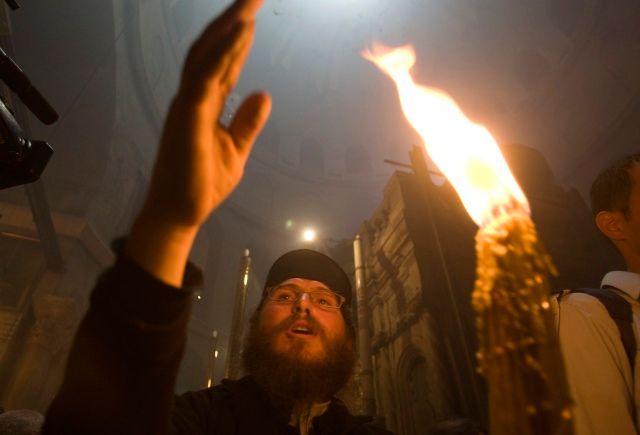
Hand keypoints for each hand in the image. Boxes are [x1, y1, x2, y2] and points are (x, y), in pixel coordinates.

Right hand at [126, 0, 270, 285]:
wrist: (181, 212)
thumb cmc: (202, 184)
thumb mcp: (235, 149)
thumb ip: (247, 121)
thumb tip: (264, 93)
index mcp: (204, 104)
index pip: (222, 63)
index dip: (238, 39)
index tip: (253, 15)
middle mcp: (192, 97)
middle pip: (212, 50)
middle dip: (233, 21)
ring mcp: (187, 104)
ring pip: (206, 54)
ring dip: (228, 26)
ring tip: (250, 3)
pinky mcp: (188, 115)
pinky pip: (206, 76)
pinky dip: (223, 52)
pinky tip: (241, 32)